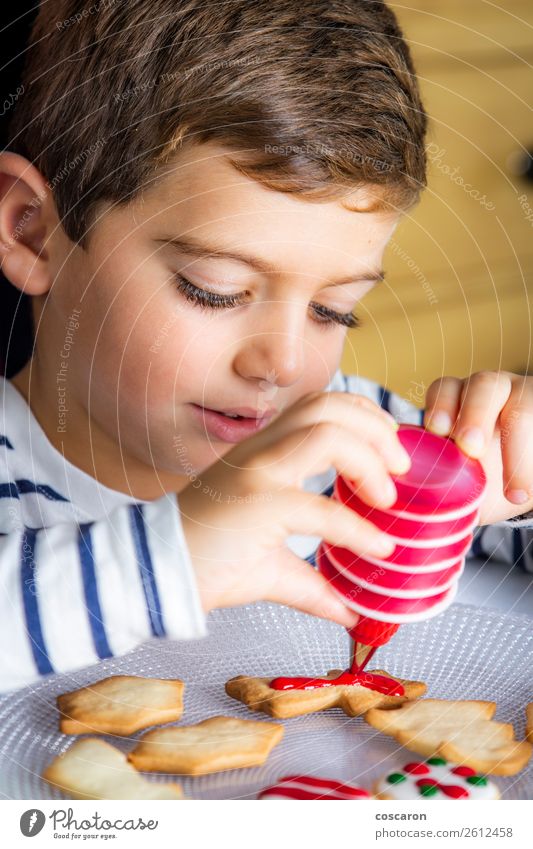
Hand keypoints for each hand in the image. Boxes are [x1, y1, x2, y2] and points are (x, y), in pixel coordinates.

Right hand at [178, 391, 410, 627]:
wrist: (157, 574)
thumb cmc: (207, 562)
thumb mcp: (271, 566)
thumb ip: (313, 583)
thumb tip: (350, 610)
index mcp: (264, 453)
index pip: (319, 407)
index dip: (364, 417)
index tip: (391, 449)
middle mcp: (262, 452)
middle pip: (329, 406)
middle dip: (377, 428)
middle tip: (401, 467)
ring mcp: (258, 473)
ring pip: (328, 434)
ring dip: (371, 461)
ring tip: (389, 499)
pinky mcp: (258, 506)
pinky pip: (320, 507)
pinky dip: (357, 527)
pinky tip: (377, 549)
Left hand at [423, 371, 532, 523]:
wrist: (522, 487)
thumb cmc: (479, 482)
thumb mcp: (455, 479)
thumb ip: (432, 479)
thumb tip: (398, 504)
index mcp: (459, 401)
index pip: (446, 388)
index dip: (440, 405)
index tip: (437, 431)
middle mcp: (493, 394)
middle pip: (484, 384)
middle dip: (475, 415)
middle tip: (471, 449)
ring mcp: (524, 401)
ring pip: (522, 403)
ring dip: (515, 443)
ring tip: (513, 490)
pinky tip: (526, 492)